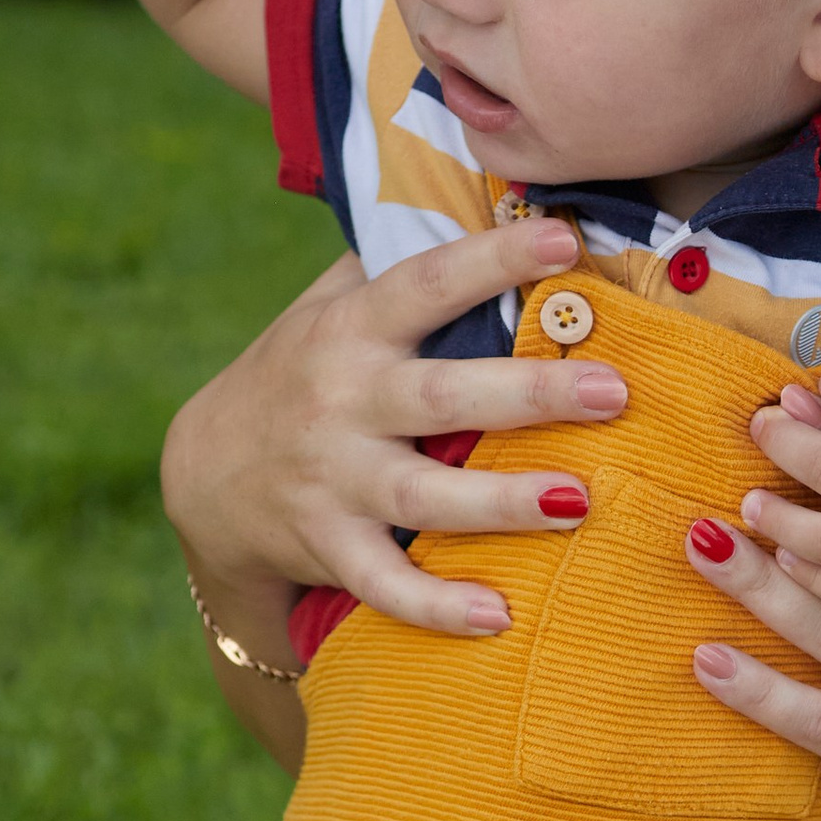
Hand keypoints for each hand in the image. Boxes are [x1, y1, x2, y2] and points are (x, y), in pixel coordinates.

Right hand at [164, 226, 631, 637]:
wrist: (206, 474)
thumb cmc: (300, 375)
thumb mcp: (328, 308)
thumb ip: (400, 269)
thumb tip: (500, 204)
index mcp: (352, 330)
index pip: (427, 283)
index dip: (492, 259)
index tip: (563, 239)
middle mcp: (343, 401)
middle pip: (442, 396)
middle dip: (529, 393)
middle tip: (614, 391)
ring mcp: (333, 479)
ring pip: (422, 495)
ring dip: (502, 503)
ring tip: (579, 500)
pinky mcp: (328, 547)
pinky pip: (384, 583)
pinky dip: (435, 606)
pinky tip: (498, 616)